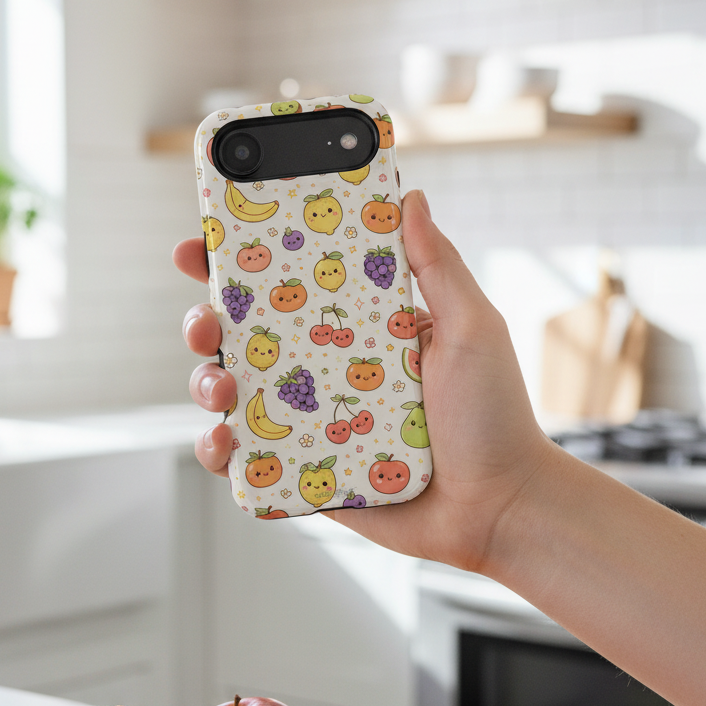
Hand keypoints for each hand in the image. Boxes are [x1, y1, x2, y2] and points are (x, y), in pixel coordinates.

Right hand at [174, 190, 553, 569]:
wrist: (500, 509)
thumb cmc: (494, 417)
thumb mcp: (471, 329)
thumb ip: (437, 265)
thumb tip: (409, 196)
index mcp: (361, 328)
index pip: (291, 285)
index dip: (242, 262)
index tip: (207, 243)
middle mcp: (329, 369)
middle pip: (245, 336)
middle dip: (206, 321)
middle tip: (205, 322)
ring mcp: (314, 421)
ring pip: (235, 394)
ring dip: (206, 384)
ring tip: (221, 388)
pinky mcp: (307, 471)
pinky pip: (248, 460)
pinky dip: (222, 451)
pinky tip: (225, 443)